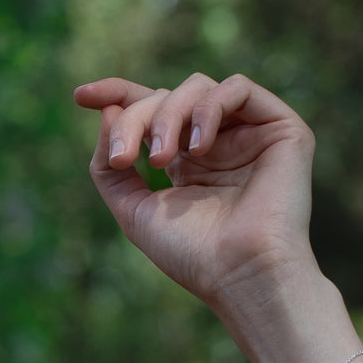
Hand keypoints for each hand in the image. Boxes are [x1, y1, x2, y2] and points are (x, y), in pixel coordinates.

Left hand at [73, 71, 317, 317]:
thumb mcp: (134, 210)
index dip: (117, 94)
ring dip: (168, 115)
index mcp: (188, 160)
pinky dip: (208, 108)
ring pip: (197, 88)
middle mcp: (219, 142)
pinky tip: (198, 148)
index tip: (81, 97)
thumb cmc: (193, 254)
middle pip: (165, 98)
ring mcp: (250, 133)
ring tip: (162, 158)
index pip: (152, 109)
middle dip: (136, 120)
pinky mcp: (281, 128)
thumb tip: (108, 110)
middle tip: (123, 157)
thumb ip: (110, 165)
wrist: (240, 274)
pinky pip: (238, 88)